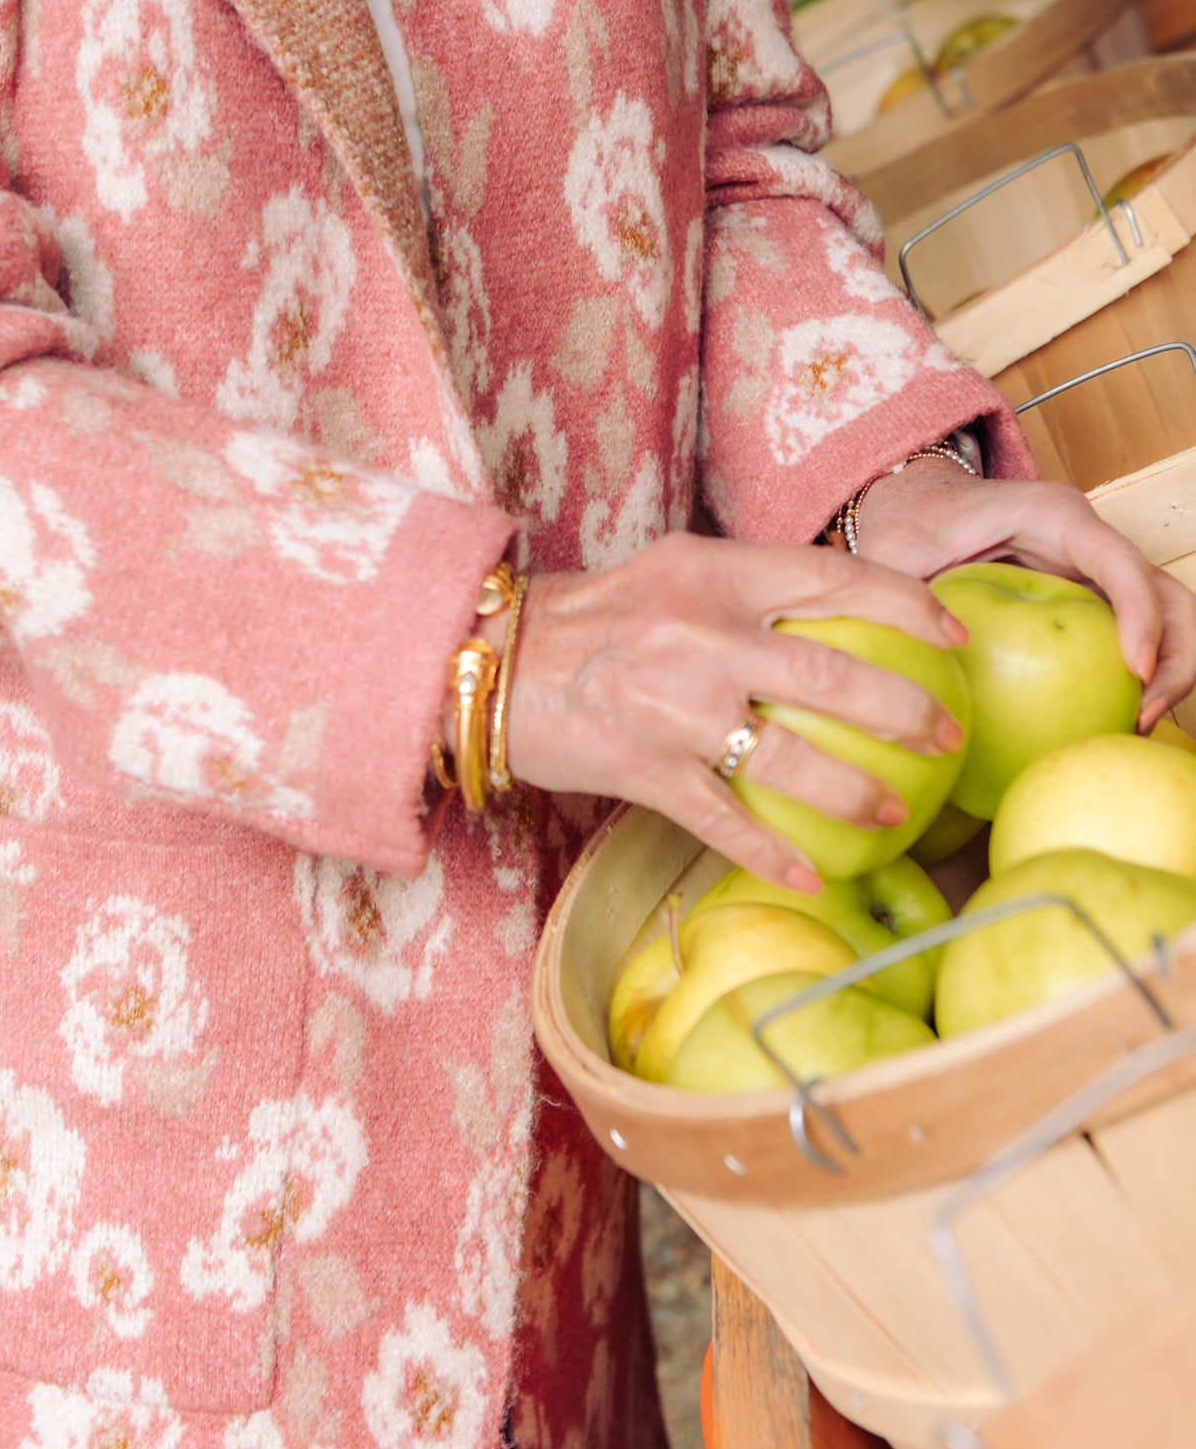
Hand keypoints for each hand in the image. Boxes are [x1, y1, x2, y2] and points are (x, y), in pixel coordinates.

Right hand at [502, 534, 967, 891]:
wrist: (493, 660)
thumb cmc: (596, 618)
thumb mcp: (675, 572)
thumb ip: (751, 587)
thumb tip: (847, 614)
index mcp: (717, 572)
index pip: (835, 578)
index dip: (909, 605)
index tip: (954, 635)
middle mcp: (702, 633)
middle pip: (833, 674)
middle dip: (906, 711)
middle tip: (946, 737)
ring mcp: (672, 705)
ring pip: (789, 757)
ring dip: (854, 793)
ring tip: (895, 814)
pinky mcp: (641, 767)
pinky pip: (721, 819)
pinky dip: (769, 852)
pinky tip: (809, 876)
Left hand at [857, 461, 1195, 732]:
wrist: (919, 506)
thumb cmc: (909, 523)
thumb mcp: (892, 551)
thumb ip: (896, 594)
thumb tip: (917, 653)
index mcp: (1053, 515)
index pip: (1118, 561)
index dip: (1140, 613)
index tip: (1136, 671)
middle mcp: (1089, 542)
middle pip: (1169, 594)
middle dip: (1175, 657)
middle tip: (1139, 719)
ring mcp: (1097, 573)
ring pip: (1168, 620)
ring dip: (1168, 676)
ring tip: (1130, 729)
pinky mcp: (1091, 602)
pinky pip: (1131, 640)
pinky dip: (1133, 682)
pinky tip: (1102, 727)